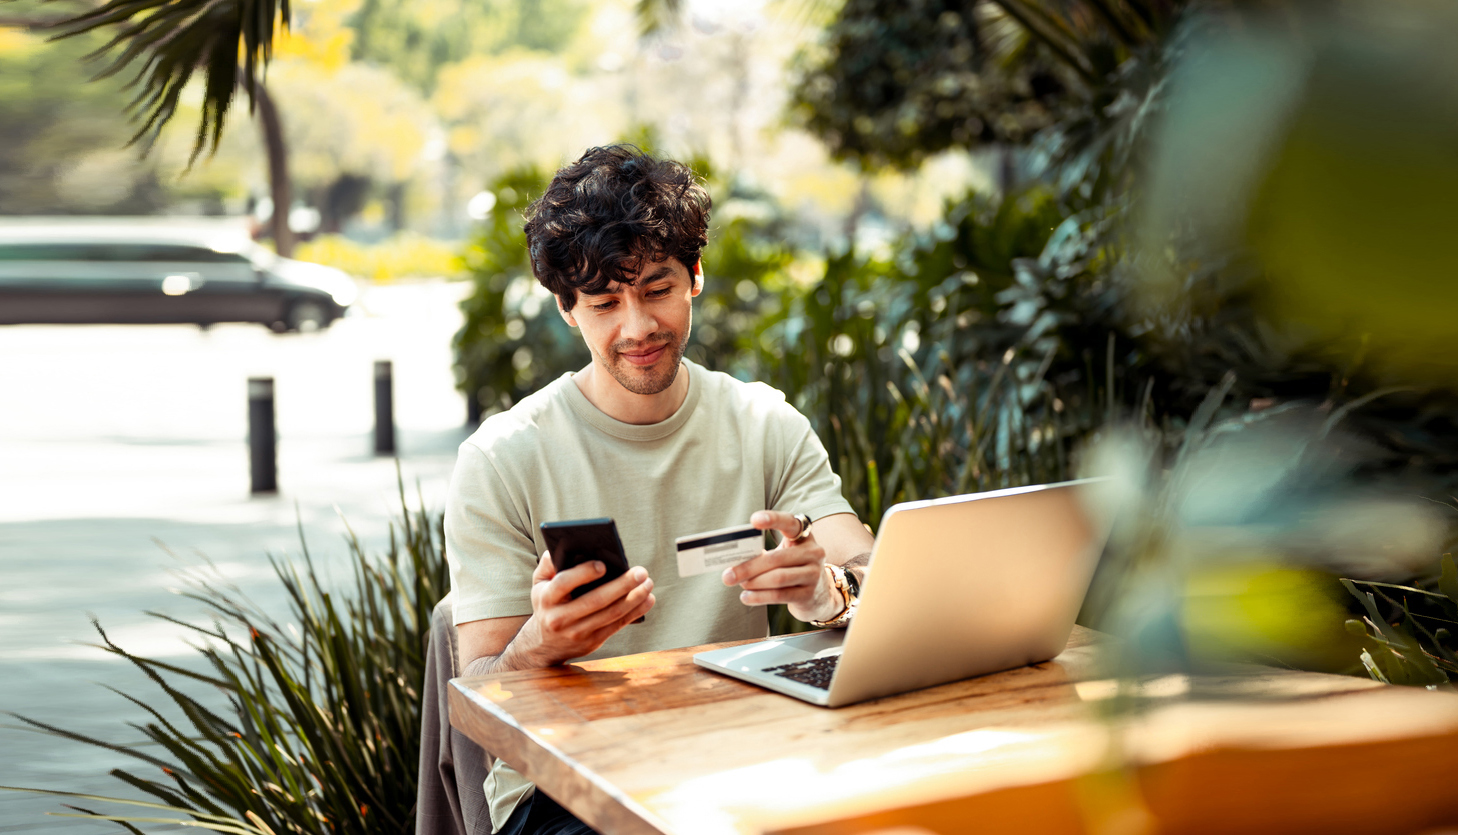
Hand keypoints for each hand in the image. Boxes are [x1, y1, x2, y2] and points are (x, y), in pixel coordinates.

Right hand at [514, 552, 654, 666]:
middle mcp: (560, 618)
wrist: (544, 645)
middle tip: (641, 572)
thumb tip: (563, 546)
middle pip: (595, 601)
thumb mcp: (539, 584)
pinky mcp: (592, 642)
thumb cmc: (546, 604)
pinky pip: (617, 626)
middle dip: (621, 586)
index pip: (564, 583)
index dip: (583, 574)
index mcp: (546, 598)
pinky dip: (635, 612)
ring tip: (648, 584)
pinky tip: (647, 600)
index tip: (604, 564)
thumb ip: (548, 565)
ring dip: (634, 599)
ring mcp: (577, 632)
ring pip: (610, 614)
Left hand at [721, 510, 843, 623]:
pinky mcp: (809, 594)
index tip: (753, 520)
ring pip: (778, 578)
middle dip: (749, 567)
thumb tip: (734, 562)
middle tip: (728, 575)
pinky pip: (780, 595)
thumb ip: (764, 553)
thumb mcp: (784, 554)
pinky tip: (746, 597)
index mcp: (804, 536)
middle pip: (776, 558)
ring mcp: (814, 574)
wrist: (819, 595)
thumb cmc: (792, 568)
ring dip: (753, 582)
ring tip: (738, 584)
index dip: (773, 519)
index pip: (790, 522)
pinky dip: (760, 597)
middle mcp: (813, 552)